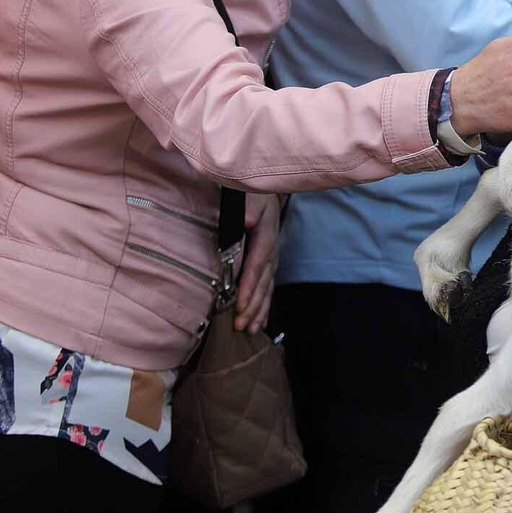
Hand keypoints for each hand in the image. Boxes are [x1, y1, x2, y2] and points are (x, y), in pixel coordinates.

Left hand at [234, 193, 280, 332]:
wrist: (263, 184)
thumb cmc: (251, 192)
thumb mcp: (247, 199)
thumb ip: (243, 218)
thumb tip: (240, 235)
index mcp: (266, 234)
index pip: (257, 265)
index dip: (249, 287)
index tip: (240, 306)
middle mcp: (271, 248)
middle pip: (264, 281)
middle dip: (254, 305)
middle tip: (241, 325)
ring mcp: (272, 254)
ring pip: (268, 286)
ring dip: (260, 309)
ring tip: (251, 329)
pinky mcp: (268, 259)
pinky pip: (268, 284)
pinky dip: (264, 303)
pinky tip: (260, 319)